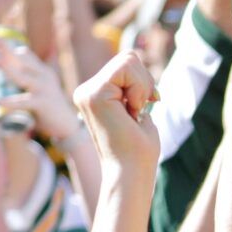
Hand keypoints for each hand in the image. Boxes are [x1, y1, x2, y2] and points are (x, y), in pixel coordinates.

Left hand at [0, 39, 80, 139]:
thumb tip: (5, 67)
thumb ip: (24, 76)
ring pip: (21, 76)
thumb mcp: (38, 87)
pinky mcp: (42, 103)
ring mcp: (44, 88)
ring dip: (7, 69)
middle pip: (23, 59)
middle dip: (6, 51)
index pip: (24, 53)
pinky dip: (10, 102)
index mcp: (42, 70)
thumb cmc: (47, 106)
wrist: (67, 126)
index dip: (8, 47)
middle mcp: (44, 75)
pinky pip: (23, 101)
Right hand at [75, 50, 159, 175]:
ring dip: (143, 88)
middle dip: (145, 84)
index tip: (142, 110)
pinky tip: (131, 113)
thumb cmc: (138, 152)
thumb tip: (134, 56)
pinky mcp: (93, 94)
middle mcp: (86, 90)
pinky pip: (127, 68)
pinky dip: (139, 90)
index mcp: (96, 94)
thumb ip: (132, 85)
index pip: (127, 64)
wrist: (130, 175)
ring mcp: (87, 92)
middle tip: (139, 113)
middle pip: (128, 58)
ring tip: (133, 116)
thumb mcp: (138, 110)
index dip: (145, 83)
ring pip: (129, 60)